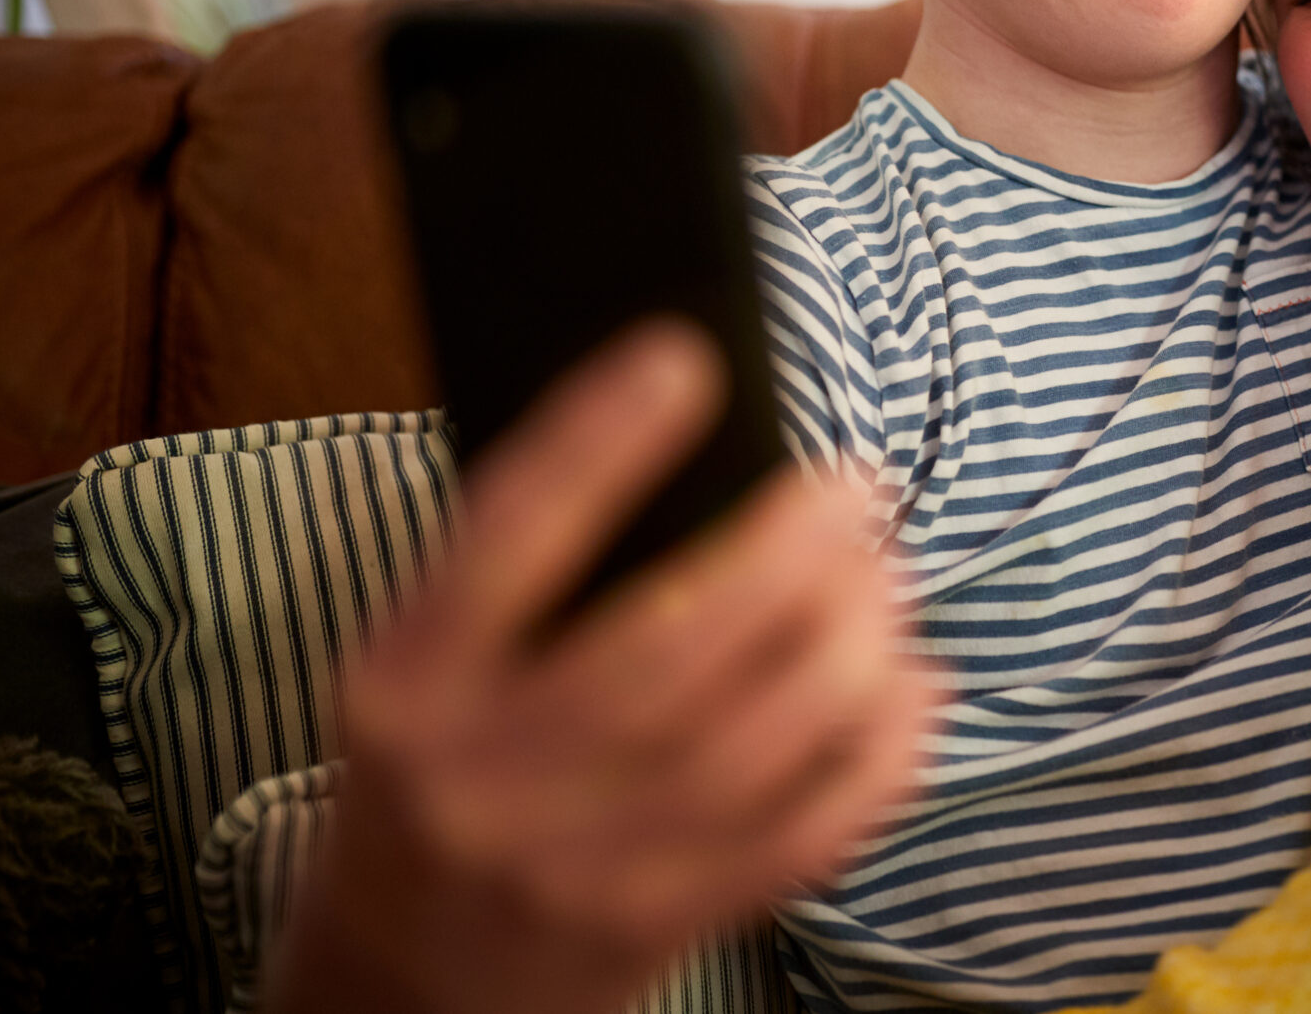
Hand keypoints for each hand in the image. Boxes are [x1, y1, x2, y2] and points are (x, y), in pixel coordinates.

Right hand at [269, 320, 931, 1013]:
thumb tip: (697, 450)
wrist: (398, 988)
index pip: (503, 542)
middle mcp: (478, 779)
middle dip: (784, 552)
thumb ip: (523, 580)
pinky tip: (913, 692)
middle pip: (664, 648)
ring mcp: (569, 867)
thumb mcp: (426, 674)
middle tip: (855, 486)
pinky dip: (875, 757)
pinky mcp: (652, 930)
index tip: (683, 360)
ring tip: (890, 583)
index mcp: (406, 683)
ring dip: (849, 647)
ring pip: (748, 743)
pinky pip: (794, 836)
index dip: (596, 443)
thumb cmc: (437, 780)